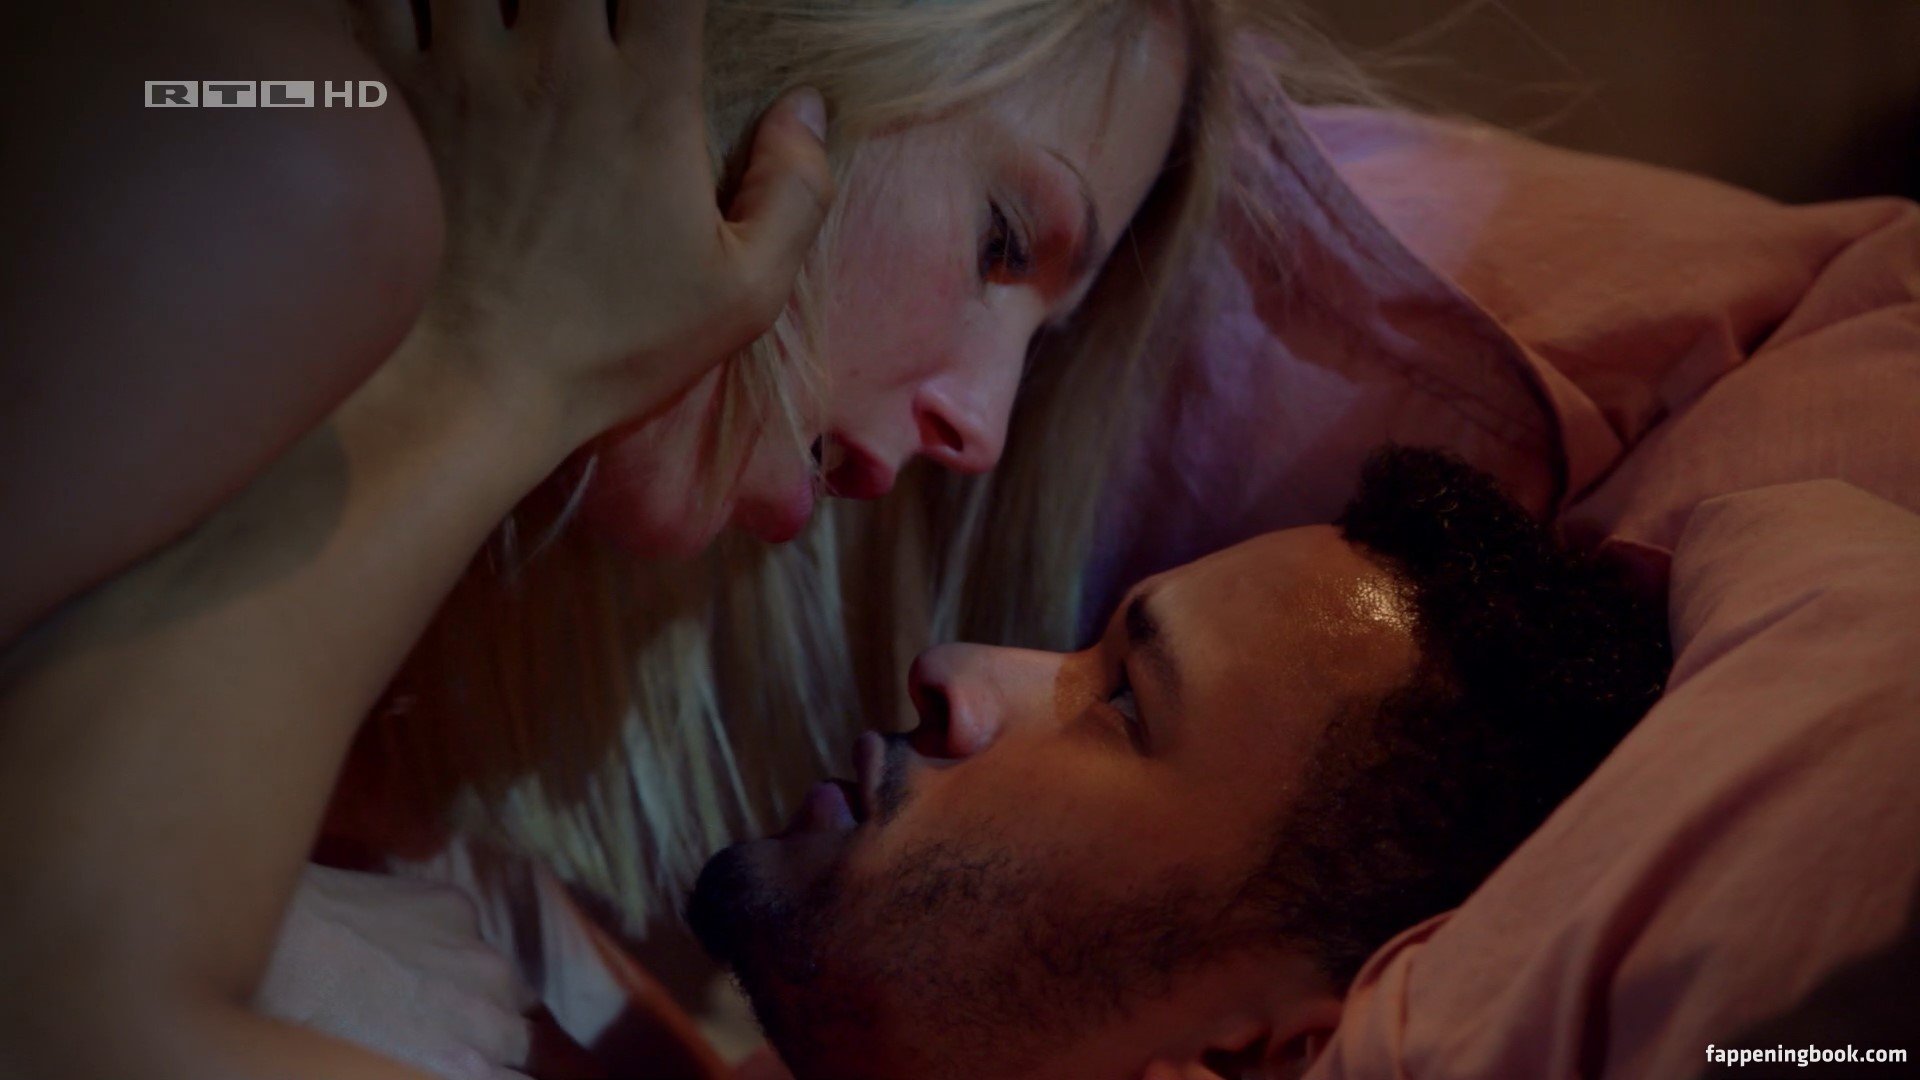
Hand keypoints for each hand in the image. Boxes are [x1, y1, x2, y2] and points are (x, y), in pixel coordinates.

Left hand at [256, 865, 538, 1079]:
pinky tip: (405, 945)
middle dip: (495, 1040)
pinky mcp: (458, 907)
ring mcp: (478, 954)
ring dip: (481, 991)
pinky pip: (472, 934)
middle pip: (522, 1037)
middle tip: (449, 1037)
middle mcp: (487, 1012)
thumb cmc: (303, 1025)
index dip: (497, 1076)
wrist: (273, 942)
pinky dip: (450, 944)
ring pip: (507, 982)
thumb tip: (438, 1062)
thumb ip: (425, 1068)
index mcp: (464, 1068)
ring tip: (430, 990)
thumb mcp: (375, 1071)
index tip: (471, 1070)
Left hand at [351, 0, 831, 447]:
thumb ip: (795, 192)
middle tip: (595, 21)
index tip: (672, 16)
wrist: (471, 384)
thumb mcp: (744, 293)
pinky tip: (440, 15)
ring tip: (520, 16)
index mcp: (649, 94)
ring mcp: (467, 69)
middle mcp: (557, 62)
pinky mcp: (398, 92)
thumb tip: (809, 108)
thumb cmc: (613, 345)